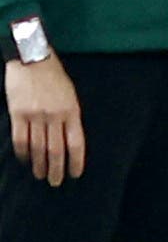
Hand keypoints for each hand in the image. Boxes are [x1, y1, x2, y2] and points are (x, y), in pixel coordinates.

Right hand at [6, 55, 84, 185]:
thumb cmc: (54, 77)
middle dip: (56, 169)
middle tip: (55, 182)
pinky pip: (20, 140)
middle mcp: (54, 116)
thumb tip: (69, 140)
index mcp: (72, 111)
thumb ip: (70, 116)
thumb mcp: (70, 95)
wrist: (31, 59)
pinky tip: (26, 161)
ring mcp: (35, 116)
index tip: (75, 174)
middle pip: (56, 150)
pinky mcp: (17, 114)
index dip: (76, 162)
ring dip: (39, 165)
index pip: (76, 143)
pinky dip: (23, 153)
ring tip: (40, 176)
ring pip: (37, 148)